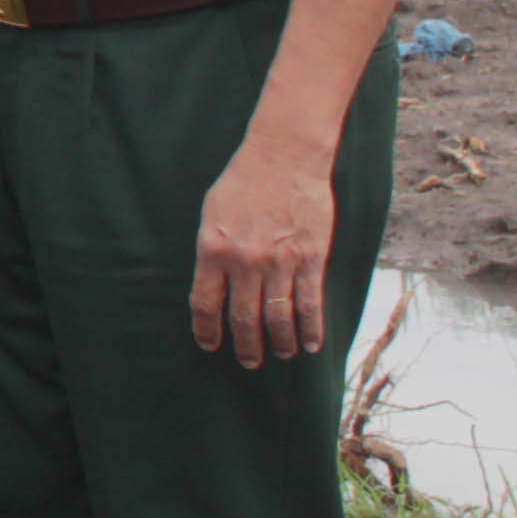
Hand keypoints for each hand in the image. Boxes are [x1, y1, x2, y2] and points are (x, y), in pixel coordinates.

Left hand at [190, 130, 335, 368]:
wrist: (284, 156)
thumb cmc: (243, 182)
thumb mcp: (211, 214)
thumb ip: (211, 251)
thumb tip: (212, 284)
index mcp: (213, 250)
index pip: (204, 304)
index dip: (207, 330)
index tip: (210, 345)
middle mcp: (245, 262)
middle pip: (243, 318)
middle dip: (246, 346)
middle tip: (248, 361)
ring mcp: (280, 262)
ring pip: (278, 318)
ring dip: (280, 343)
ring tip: (281, 354)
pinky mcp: (311, 259)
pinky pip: (310, 304)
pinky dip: (311, 328)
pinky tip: (311, 343)